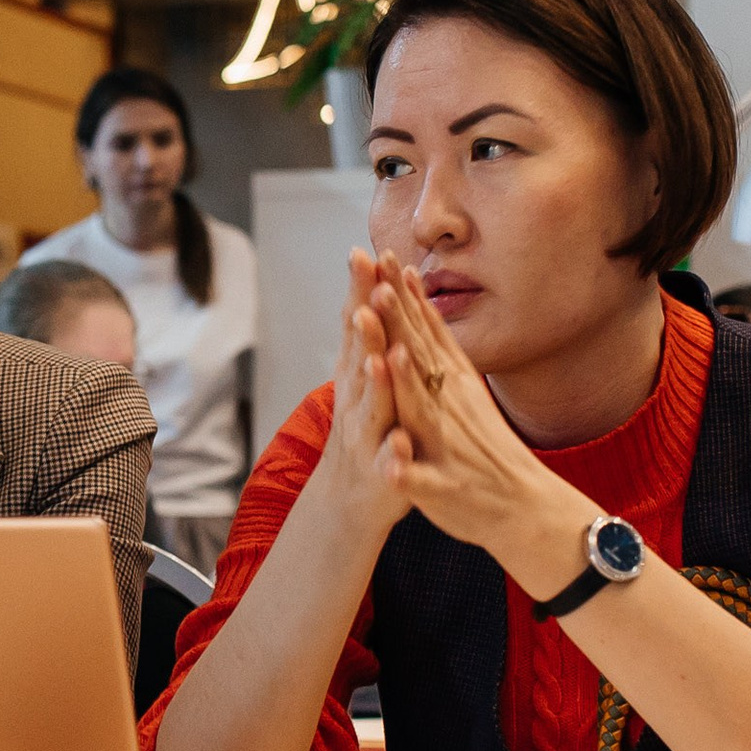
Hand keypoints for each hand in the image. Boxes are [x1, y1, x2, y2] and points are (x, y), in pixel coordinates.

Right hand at [307, 250, 410, 549]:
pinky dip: (393, 453)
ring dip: (374, 383)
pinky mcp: (382, 473)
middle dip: (363, 321)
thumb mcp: (367, 378)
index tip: (364, 253)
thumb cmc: (368, 429)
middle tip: (368, 288)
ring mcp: (367, 436)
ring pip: (370, 406)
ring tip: (378, 357)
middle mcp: (356, 399)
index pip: (359, 325)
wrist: (351, 497)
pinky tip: (399, 443)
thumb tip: (370, 284)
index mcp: (358, 373)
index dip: (360, 291)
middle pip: (360, 355)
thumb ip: (368, 336)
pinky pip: (389, 462)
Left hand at [367, 255, 592, 599]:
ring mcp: (446, 445)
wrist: (524, 508)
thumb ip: (438, 351)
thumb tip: (418, 306)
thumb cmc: (484, 449)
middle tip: (381, 283)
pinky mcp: (442, 487)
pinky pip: (420, 477)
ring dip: (406, 382)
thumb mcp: (463, 391)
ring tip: (388, 352)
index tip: (386, 259)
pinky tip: (394, 455)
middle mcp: (450, 407)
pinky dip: (406, 465)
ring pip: (422, 410)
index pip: (424, 333)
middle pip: (420, 358)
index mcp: (451, 384)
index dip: (404, 298)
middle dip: (400, 323)